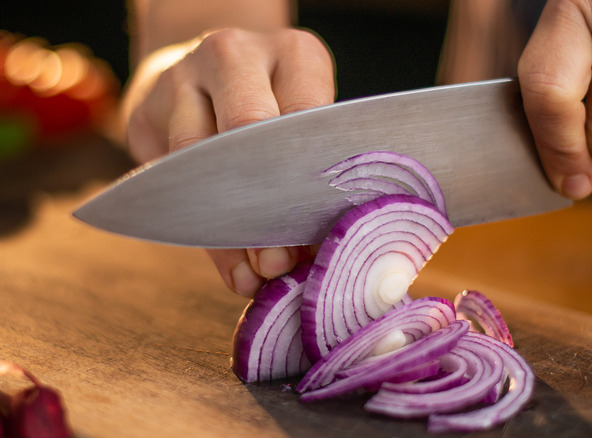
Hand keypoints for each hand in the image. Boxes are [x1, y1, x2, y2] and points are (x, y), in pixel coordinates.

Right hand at [122, 27, 334, 295]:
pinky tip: (230, 267)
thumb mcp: (305, 123)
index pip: (307, 114)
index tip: (318, 233)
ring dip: (230, 230)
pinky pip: (171, 181)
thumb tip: (314, 256)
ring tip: (256, 275)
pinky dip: (202, 233)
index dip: (311, 178)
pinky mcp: (144, 112)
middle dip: (266, 203)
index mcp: (293, 54)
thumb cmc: (275, 109)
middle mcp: (235, 55)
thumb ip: (310, 175)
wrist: (204, 72)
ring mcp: (182, 77)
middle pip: (248, 127)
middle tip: (280, 261)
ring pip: (199, 158)